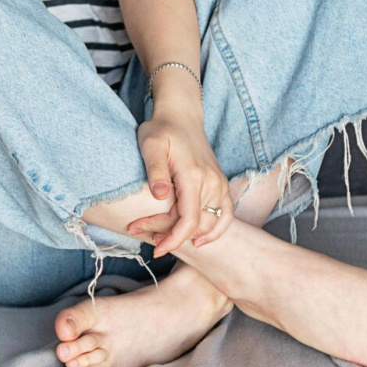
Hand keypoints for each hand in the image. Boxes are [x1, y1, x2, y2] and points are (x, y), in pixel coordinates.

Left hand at [128, 84, 233, 256]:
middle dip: (167, 234)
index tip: (156, 250)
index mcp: (193, 175)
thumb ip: (155, 170)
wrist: (181, 116)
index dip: (174, 239)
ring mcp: (219, 184)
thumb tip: (159, 195)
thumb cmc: (161, 130)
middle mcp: (211, 182)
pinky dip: (217, 231)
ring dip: (187, 235)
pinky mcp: (220, 185)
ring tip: (161, 235)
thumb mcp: (150, 144)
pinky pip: (226, 215)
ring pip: (208, 223)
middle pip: (194, 223)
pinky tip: (199, 240)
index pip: (189, 218)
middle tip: (140, 231)